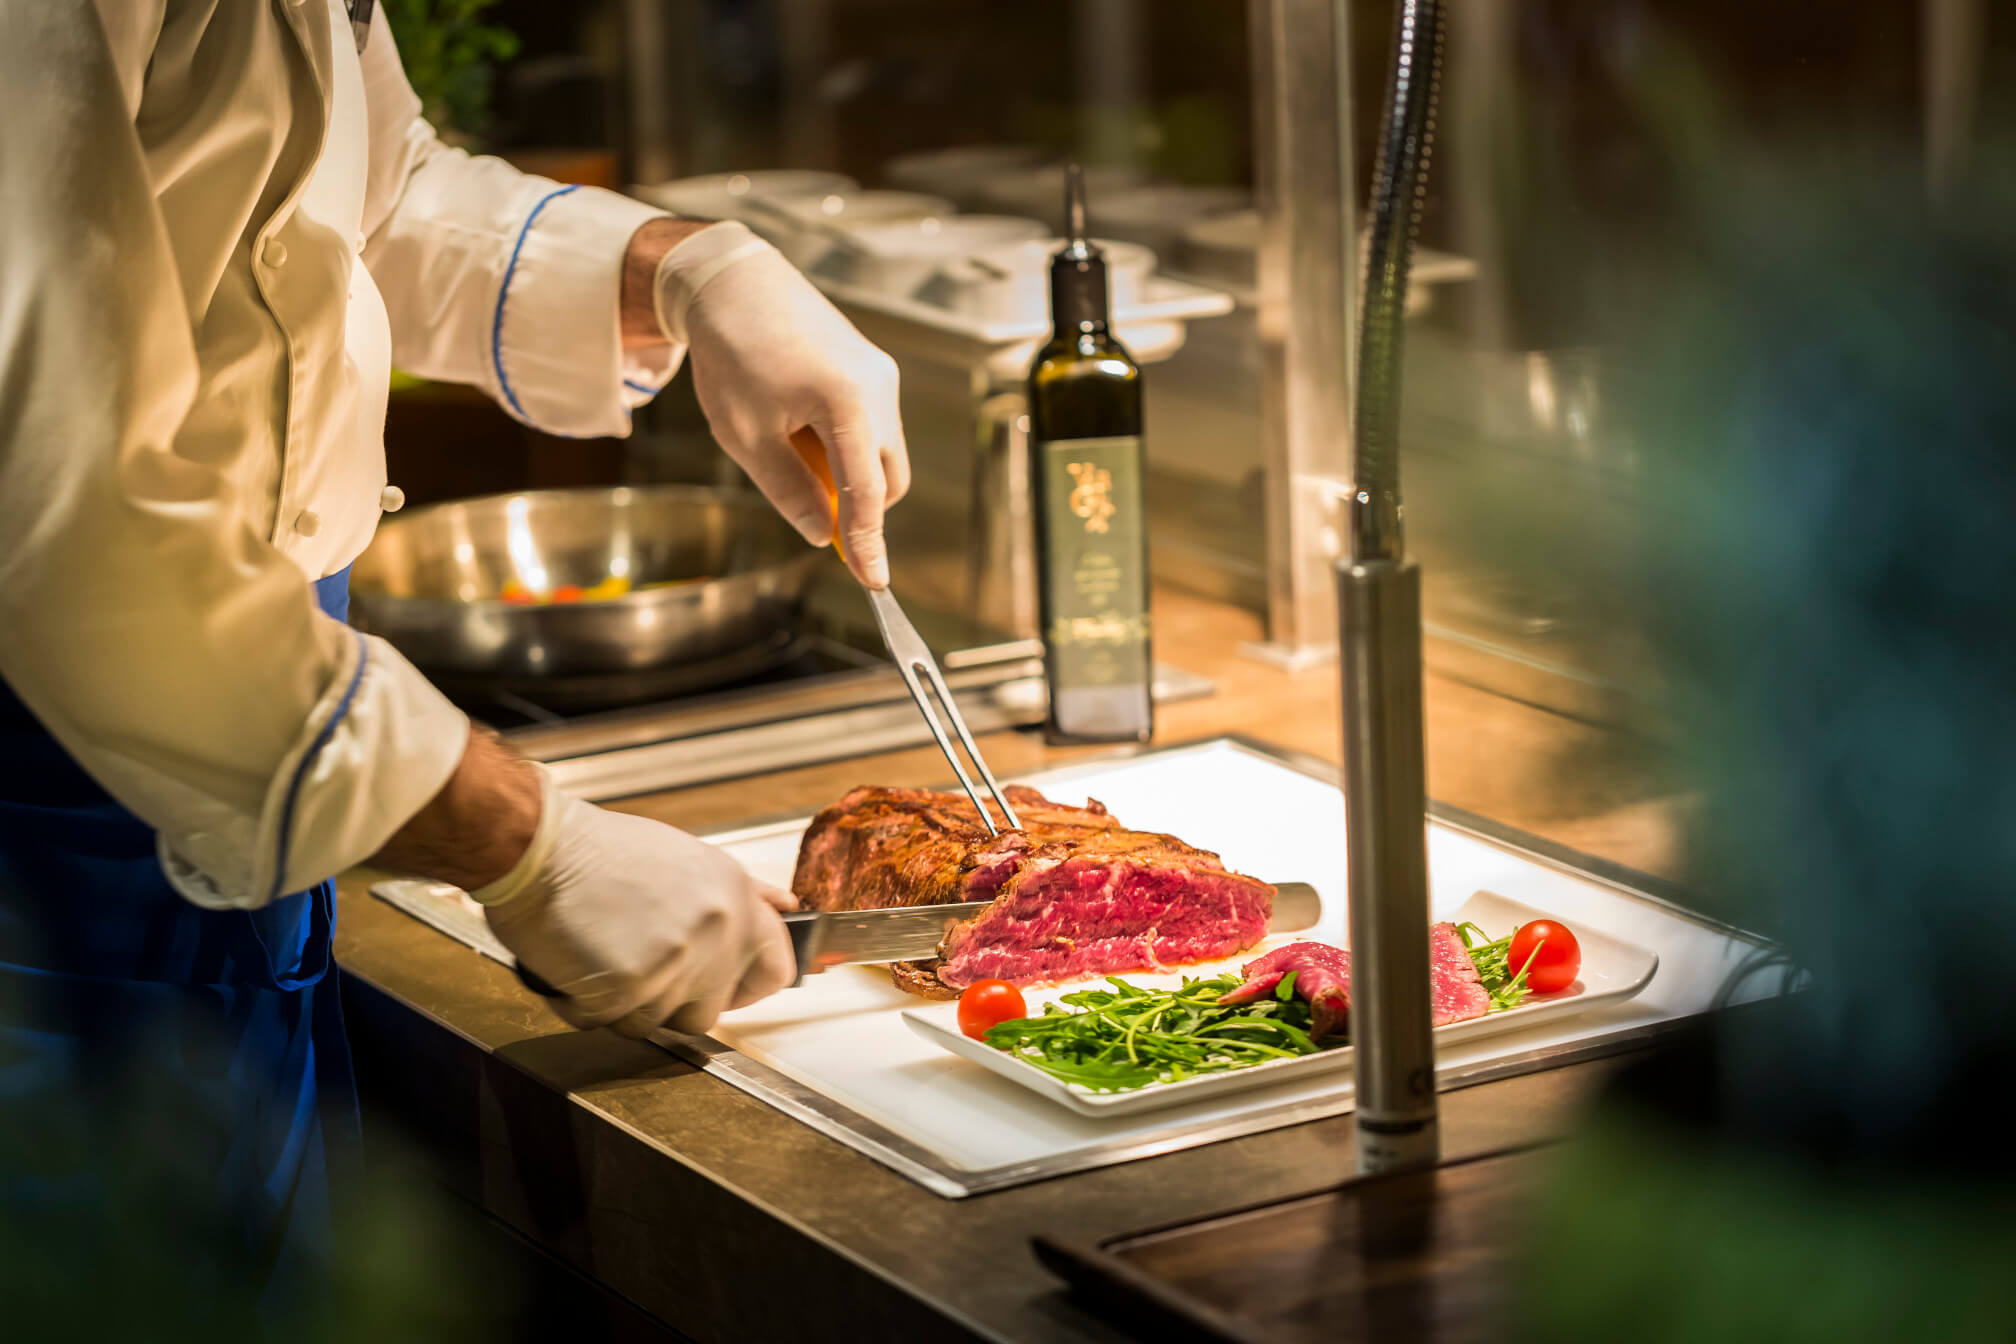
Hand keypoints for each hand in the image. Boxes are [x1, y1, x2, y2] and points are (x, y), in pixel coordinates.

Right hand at [476, 770, 797, 1036]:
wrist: (540, 848)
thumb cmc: (602, 851)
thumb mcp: (689, 858)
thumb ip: (741, 894)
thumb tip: (788, 908)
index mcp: (735, 896)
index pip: (775, 970)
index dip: (744, 987)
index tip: (722, 988)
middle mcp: (716, 930)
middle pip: (708, 1012)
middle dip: (671, 1001)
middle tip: (636, 965)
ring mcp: (674, 962)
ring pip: (656, 1024)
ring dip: (625, 1004)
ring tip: (601, 955)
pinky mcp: (628, 987)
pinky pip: (610, 1023)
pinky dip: (587, 1006)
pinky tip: (576, 964)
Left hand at [653, 223, 909, 587]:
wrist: (735, 280)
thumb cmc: (732, 353)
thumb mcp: (745, 434)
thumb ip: (786, 488)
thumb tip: (817, 532)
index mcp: (849, 402)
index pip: (868, 493)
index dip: (868, 542)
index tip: (874, 582)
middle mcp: (879, 387)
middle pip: (888, 478)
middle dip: (857, 505)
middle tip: (804, 503)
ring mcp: (880, 374)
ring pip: (880, 452)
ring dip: (844, 470)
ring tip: (784, 438)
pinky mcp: (872, 367)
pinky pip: (869, 425)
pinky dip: (841, 443)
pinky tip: (794, 418)